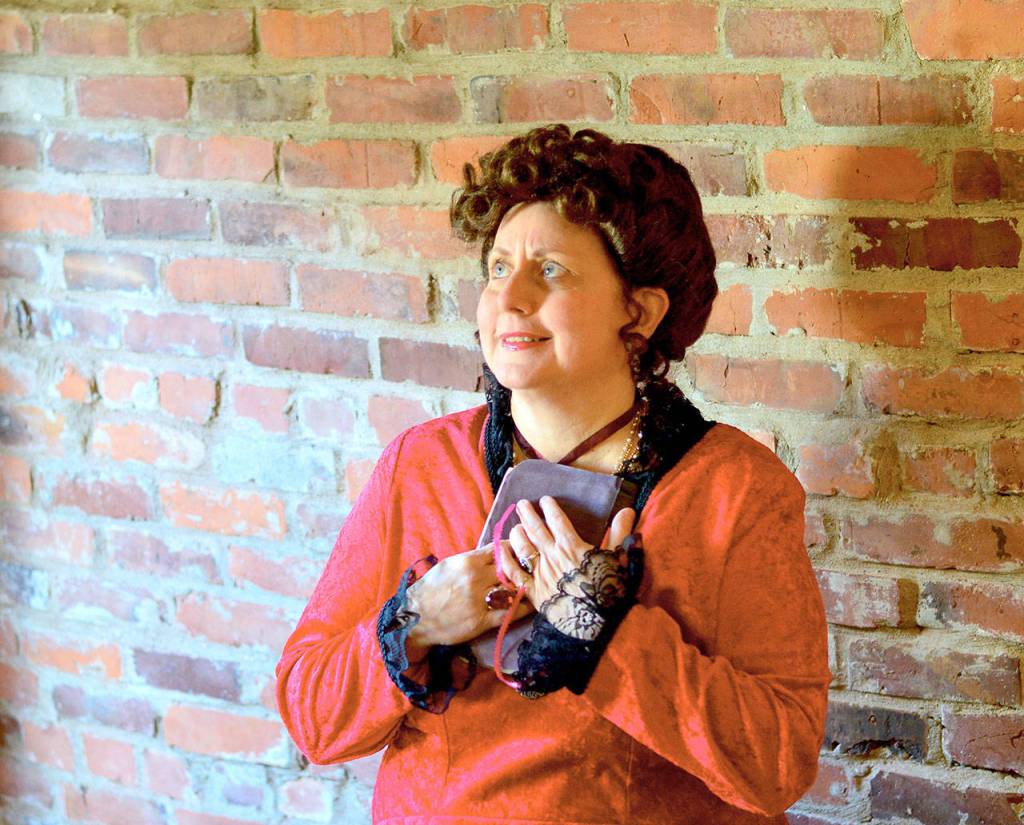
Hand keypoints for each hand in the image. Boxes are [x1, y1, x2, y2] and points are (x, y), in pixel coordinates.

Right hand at [404, 544, 534, 658]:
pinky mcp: (481, 621)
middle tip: (535, 568)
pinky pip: (508, 613)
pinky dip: (522, 608)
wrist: (414, 617)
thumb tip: (494, 552)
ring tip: (536, 585)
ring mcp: (479, 601)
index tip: (523, 550)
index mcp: (468, 562)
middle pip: (511, 569)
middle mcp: (476, 579)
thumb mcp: (449, 566)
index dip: (515, 549)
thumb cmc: (430, 589)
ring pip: (512, 590)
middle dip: (523, 568)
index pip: (501, 550)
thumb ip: (472, 559)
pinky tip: (530, 605)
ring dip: (525, 588)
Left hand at [496, 497, 637, 637]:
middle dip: (528, 515)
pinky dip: (507, 561)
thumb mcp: (617, 559)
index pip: (558, 521)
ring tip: (516, 526)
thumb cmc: (608, 591)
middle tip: (522, 504)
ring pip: (523, 548)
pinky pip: (515, 574)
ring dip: (518, 534)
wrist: (594, 623)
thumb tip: (628, 510)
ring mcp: (540, 574)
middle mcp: (553, 556)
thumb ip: (620, 533)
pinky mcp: (532, 591)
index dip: (551, 509)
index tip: (545, 500)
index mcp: (572, 547)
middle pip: (536, 530)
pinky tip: (503, 553)